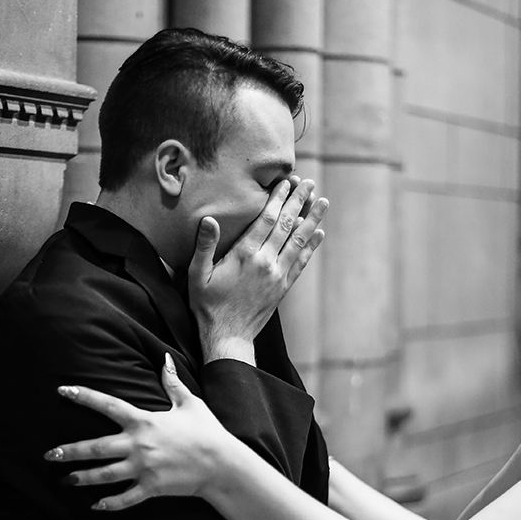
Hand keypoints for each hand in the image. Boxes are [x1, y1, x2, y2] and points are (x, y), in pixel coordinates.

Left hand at [45, 355, 237, 510]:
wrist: (222, 464)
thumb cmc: (207, 431)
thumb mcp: (190, 403)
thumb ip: (172, 383)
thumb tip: (164, 359)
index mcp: (144, 421)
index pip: (107, 405)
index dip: (83, 396)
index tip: (62, 391)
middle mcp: (139, 444)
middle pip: (96, 448)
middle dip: (70, 451)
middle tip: (49, 455)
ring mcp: (143, 468)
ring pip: (104, 475)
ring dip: (82, 478)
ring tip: (65, 480)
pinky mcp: (151, 487)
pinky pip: (125, 498)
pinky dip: (109, 504)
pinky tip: (95, 506)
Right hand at [190, 178, 327, 364]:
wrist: (228, 337)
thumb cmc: (208, 305)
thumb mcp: (197, 274)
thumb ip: (204, 246)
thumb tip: (208, 219)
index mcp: (245, 255)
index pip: (266, 219)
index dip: (278, 199)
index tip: (287, 182)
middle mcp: (266, 262)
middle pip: (287, 225)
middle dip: (299, 202)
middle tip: (310, 183)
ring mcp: (278, 275)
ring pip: (299, 241)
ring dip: (312, 220)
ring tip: (323, 202)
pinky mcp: (284, 287)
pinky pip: (301, 262)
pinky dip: (311, 246)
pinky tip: (318, 233)